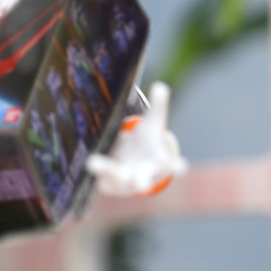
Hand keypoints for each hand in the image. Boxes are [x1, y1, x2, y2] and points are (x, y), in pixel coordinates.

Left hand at [86, 81, 186, 198]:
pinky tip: (88, 163)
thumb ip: (158, 108)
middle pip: (143, 180)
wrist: (131, 165)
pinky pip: (101, 180)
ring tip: (92, 162)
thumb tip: (160, 85)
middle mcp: (142, 176)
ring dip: (104, 171)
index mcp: (158, 163)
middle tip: (140, 184)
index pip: (170, 166)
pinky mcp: (108, 184)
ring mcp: (124, 183)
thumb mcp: (153, 125)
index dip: (177, 167)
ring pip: (115, 179)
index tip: (182, 168)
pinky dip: (95, 173)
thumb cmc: (147, 144)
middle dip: (141, 182)